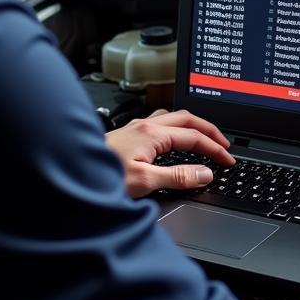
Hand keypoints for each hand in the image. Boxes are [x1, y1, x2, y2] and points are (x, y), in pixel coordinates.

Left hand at [105, 109, 236, 197]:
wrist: (72, 170)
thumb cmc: (100, 176)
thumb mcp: (144, 181)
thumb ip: (177, 176)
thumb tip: (204, 173)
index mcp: (152, 134)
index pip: (193, 137)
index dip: (214, 148)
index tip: (228, 159)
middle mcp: (144, 126)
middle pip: (186, 119)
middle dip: (208, 130)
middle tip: (224, 143)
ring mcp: (135, 128)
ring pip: (172, 118)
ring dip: (192, 126)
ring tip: (203, 138)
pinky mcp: (128, 135)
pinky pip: (160, 123)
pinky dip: (175, 129)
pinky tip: (171, 139)